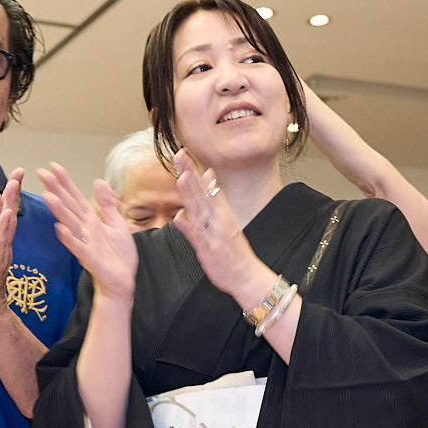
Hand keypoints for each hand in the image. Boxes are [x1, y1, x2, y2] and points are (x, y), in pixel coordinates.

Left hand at [0, 169, 22, 323]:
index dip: (7, 193)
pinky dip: (5, 226)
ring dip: (11, 202)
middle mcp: (1, 243)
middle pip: (9, 211)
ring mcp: (1, 252)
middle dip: (14, 190)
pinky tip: (7, 213)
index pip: (1, 211)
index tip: (14, 175)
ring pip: (8, 222)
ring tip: (15, 185)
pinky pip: (2, 241)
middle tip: (21, 170)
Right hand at [38, 162, 135, 299]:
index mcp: (91, 221)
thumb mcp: (118, 225)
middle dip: (56, 190)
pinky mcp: (90, 260)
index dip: (66, 182)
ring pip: (70, 224)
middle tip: (41, 173)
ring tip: (48, 196)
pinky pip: (78, 247)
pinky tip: (59, 228)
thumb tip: (98, 181)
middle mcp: (85, 230)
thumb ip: (108, 205)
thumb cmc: (118, 256)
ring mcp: (86, 244)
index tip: (53, 166)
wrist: (122, 283)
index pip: (76, 198)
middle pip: (68, 206)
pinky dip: (69, 238)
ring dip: (59, 211)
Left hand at [171, 151, 267, 300]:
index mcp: (222, 213)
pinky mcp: (209, 249)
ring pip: (200, 210)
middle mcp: (219, 220)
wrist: (247, 276)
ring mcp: (214, 233)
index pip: (207, 186)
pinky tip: (179, 217)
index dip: (195, 169)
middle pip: (202, 192)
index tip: (184, 152)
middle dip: (190, 173)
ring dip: (190, 193)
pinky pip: (197, 237)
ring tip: (182, 176)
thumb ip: (216, 199)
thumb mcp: (227, 221)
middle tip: (179, 155)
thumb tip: (209, 176)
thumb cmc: (234, 252)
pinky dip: (188, 227)